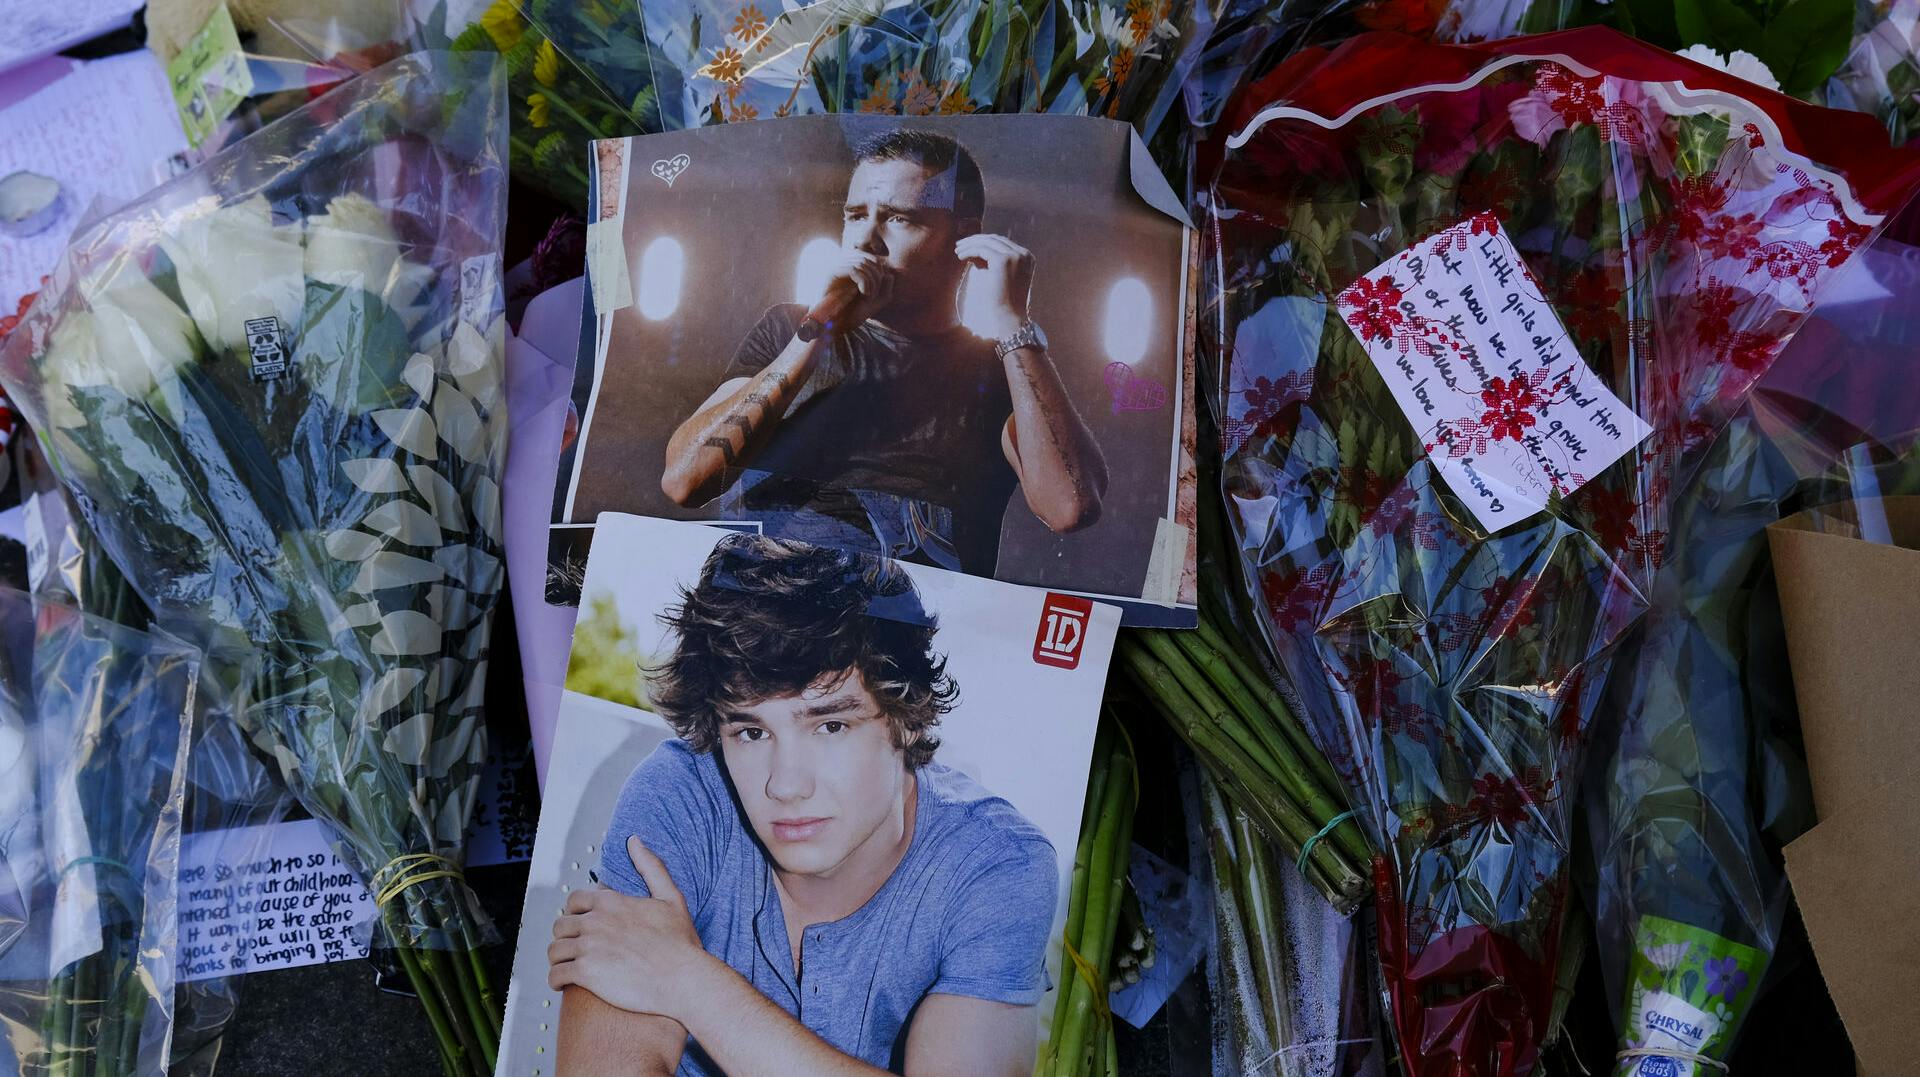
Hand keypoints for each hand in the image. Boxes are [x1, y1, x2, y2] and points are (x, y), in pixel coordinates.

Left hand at [548, 837, 710, 1019]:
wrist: (683, 980)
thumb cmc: (680, 943)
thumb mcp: (671, 897)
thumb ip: (651, 867)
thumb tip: (634, 841)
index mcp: (611, 902)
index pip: (574, 900)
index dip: (575, 913)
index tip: (582, 926)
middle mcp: (595, 921)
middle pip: (560, 926)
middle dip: (566, 937)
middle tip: (575, 950)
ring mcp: (588, 947)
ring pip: (554, 950)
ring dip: (558, 960)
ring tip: (568, 968)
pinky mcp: (586, 973)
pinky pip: (556, 975)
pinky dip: (556, 981)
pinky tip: (566, 984)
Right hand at [826, 251, 895, 325]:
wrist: (833, 326)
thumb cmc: (852, 314)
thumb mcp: (875, 303)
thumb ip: (886, 290)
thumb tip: (889, 274)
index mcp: (855, 268)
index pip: (874, 259)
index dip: (881, 273)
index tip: (878, 291)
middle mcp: (845, 264)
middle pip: (870, 260)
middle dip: (877, 278)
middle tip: (873, 295)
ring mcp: (837, 267)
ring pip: (862, 263)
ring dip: (871, 282)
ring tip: (868, 297)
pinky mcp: (831, 273)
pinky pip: (853, 269)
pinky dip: (864, 281)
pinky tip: (864, 294)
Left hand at [955, 234, 1034, 340]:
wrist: (1009, 317)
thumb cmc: (1002, 301)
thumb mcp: (999, 277)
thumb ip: (990, 262)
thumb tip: (973, 249)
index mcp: (1027, 257)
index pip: (1002, 242)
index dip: (984, 242)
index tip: (969, 246)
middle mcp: (1023, 254)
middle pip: (995, 239)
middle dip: (975, 240)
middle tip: (959, 245)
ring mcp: (1015, 256)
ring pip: (987, 242)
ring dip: (970, 245)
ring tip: (957, 251)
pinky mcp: (1003, 260)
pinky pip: (982, 249)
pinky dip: (969, 250)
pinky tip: (960, 256)